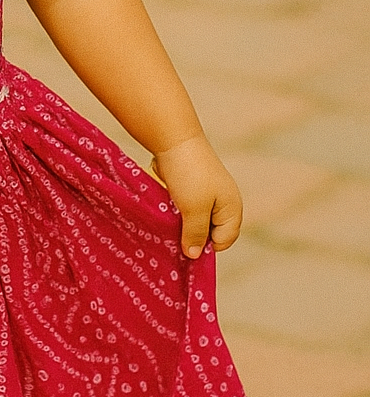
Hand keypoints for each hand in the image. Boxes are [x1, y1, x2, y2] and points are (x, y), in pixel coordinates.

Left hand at [152, 134, 242, 259]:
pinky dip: (176, 214)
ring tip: (168, 225)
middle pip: (210, 233)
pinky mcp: (191, 190)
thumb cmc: (189, 175)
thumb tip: (193, 256)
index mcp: (232, 209)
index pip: (224, 240)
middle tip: (173, 238)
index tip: (184, 246)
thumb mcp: (194, 209)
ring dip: (182, 226)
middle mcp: (222, 204)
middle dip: (193, 237)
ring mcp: (207, 196)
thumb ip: (195, 233)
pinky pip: (186, 211)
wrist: (174, 140)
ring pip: (195, 222)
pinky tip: (164, 214)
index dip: (205, 247)